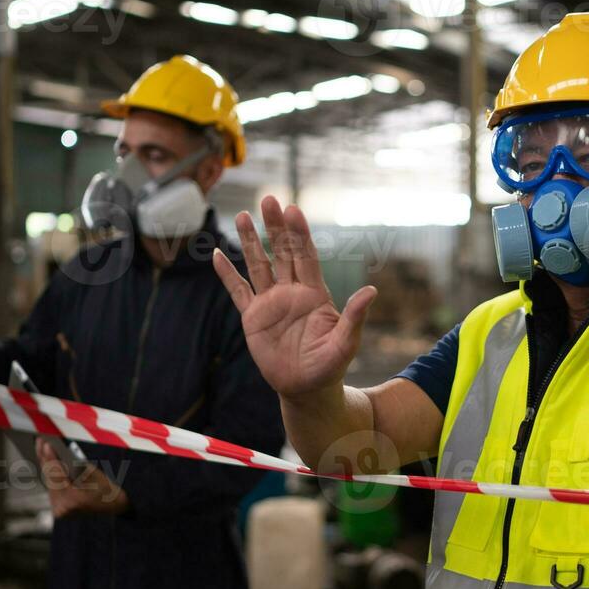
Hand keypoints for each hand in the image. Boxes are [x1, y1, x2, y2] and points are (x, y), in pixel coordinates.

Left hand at [37, 438, 127, 517]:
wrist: (113, 506)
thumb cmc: (107, 490)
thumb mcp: (93, 473)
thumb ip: (74, 465)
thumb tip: (58, 453)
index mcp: (73, 499)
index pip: (56, 474)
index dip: (50, 457)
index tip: (45, 444)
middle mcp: (63, 508)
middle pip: (49, 478)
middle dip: (45, 459)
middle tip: (41, 442)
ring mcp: (59, 511)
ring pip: (48, 482)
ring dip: (46, 465)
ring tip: (42, 449)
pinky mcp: (58, 509)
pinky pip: (51, 488)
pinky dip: (50, 475)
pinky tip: (47, 462)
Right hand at [211, 196, 376, 397]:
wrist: (306, 388)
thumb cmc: (330, 366)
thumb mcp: (345, 343)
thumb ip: (354, 317)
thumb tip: (371, 291)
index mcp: (314, 293)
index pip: (306, 256)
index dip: (300, 234)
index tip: (293, 210)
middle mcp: (291, 292)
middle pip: (282, 252)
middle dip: (275, 227)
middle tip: (268, 199)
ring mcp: (270, 303)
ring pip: (258, 265)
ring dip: (251, 241)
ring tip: (243, 215)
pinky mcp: (252, 318)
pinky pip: (238, 291)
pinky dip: (227, 274)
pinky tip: (217, 254)